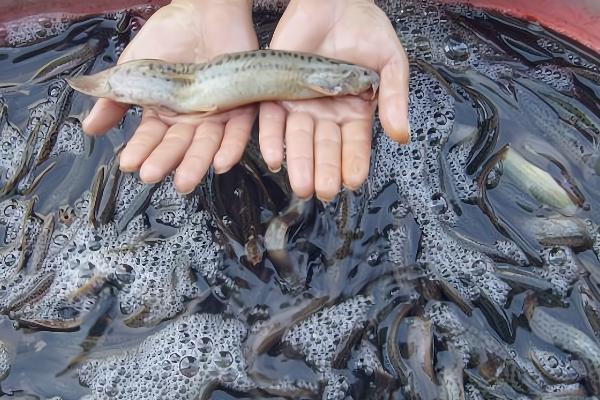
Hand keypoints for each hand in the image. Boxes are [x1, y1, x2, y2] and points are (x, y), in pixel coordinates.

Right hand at [82, 0, 257, 193]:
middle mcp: (190, 120)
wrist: (204, 10)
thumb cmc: (169, 36)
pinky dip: (232, 148)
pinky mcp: (241, 107)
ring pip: (207, 145)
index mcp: (164, 114)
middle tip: (152, 175)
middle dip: (165, 161)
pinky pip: (239, 131)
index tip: (129, 163)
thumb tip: (89, 127)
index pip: (151, 138)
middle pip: (179, 146)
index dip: (141, 150)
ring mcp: (216, 115)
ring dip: (196, 163)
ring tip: (185, 180)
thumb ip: (114, 97)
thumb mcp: (134, 68)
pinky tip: (222, 163)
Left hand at [259, 0, 409, 200]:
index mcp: (356, 111)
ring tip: (301, 184)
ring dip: (299, 162)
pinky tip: (275, 157)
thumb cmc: (365, 29)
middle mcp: (327, 114)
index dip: (354, 163)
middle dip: (325, 170)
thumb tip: (402, 134)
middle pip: (326, 147)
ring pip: (299, 139)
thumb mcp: (390, 61)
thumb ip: (395, 96)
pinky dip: (272, 138)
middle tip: (324, 191)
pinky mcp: (278, 92)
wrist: (334, 1)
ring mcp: (302, 105)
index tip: (353, 181)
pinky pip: (273, 120)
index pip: (355, 145)